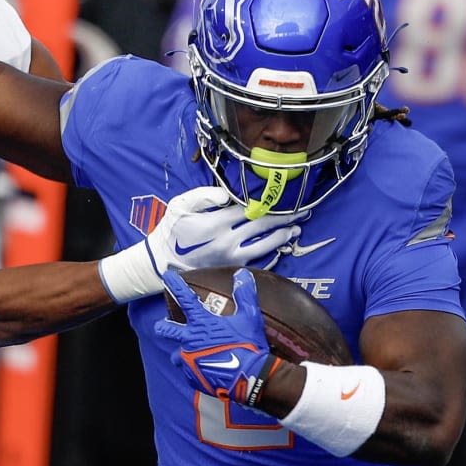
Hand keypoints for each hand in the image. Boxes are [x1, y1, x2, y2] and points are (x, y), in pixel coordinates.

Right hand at [97, 186, 300, 302]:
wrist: (162, 262)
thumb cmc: (171, 230)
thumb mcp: (180, 205)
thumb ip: (204, 196)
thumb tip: (228, 195)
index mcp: (216, 224)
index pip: (249, 210)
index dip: (269, 202)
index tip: (284, 197)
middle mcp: (227, 242)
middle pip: (263, 227)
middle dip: (284, 218)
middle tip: (303, 212)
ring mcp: (231, 259)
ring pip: (265, 247)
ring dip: (283, 238)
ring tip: (296, 230)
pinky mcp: (231, 270)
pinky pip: (257, 262)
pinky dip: (272, 255)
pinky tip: (281, 249)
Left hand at [154, 268, 277, 408]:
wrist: (249, 377)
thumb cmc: (249, 345)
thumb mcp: (249, 317)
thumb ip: (244, 295)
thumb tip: (242, 274)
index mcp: (202, 324)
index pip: (186, 298)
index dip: (175, 285)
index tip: (166, 275)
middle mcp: (190, 340)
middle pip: (167, 331)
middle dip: (162, 327)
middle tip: (161, 326)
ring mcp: (189, 360)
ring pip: (176, 356)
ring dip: (180, 354)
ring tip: (185, 355)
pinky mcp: (193, 377)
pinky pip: (188, 372)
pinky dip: (193, 369)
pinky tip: (202, 369)